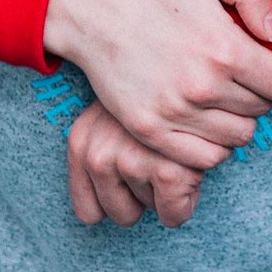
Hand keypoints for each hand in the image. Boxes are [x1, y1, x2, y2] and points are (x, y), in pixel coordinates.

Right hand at [44, 0, 271, 168]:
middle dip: (258, 93)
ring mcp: (175, 112)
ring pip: (237, 138)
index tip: (269, 64)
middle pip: (262, 111)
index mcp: (224, 48)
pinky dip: (212, 146)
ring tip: (220, 96)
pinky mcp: (150, 130)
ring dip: (237, 119)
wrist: (92, 10)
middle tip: (238, 74)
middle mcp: (203, 87)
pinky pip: (204, 159)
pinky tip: (203, 121)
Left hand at [68, 100, 207, 226]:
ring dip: (169, 188)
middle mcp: (98, 155)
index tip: (131, 184)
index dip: (115, 203)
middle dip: (145, 194)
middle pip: (122, 213)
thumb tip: (95, 217)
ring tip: (175, 149)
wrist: (181, 54)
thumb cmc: (148, 88)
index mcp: (81, 143)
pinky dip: (188, 198)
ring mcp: (131, 162)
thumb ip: (102, 151)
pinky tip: (190, 164)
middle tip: (159, 155)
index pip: (89, 212)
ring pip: (152, 209)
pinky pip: (175, 212)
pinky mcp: (166, 171)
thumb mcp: (110, 113)